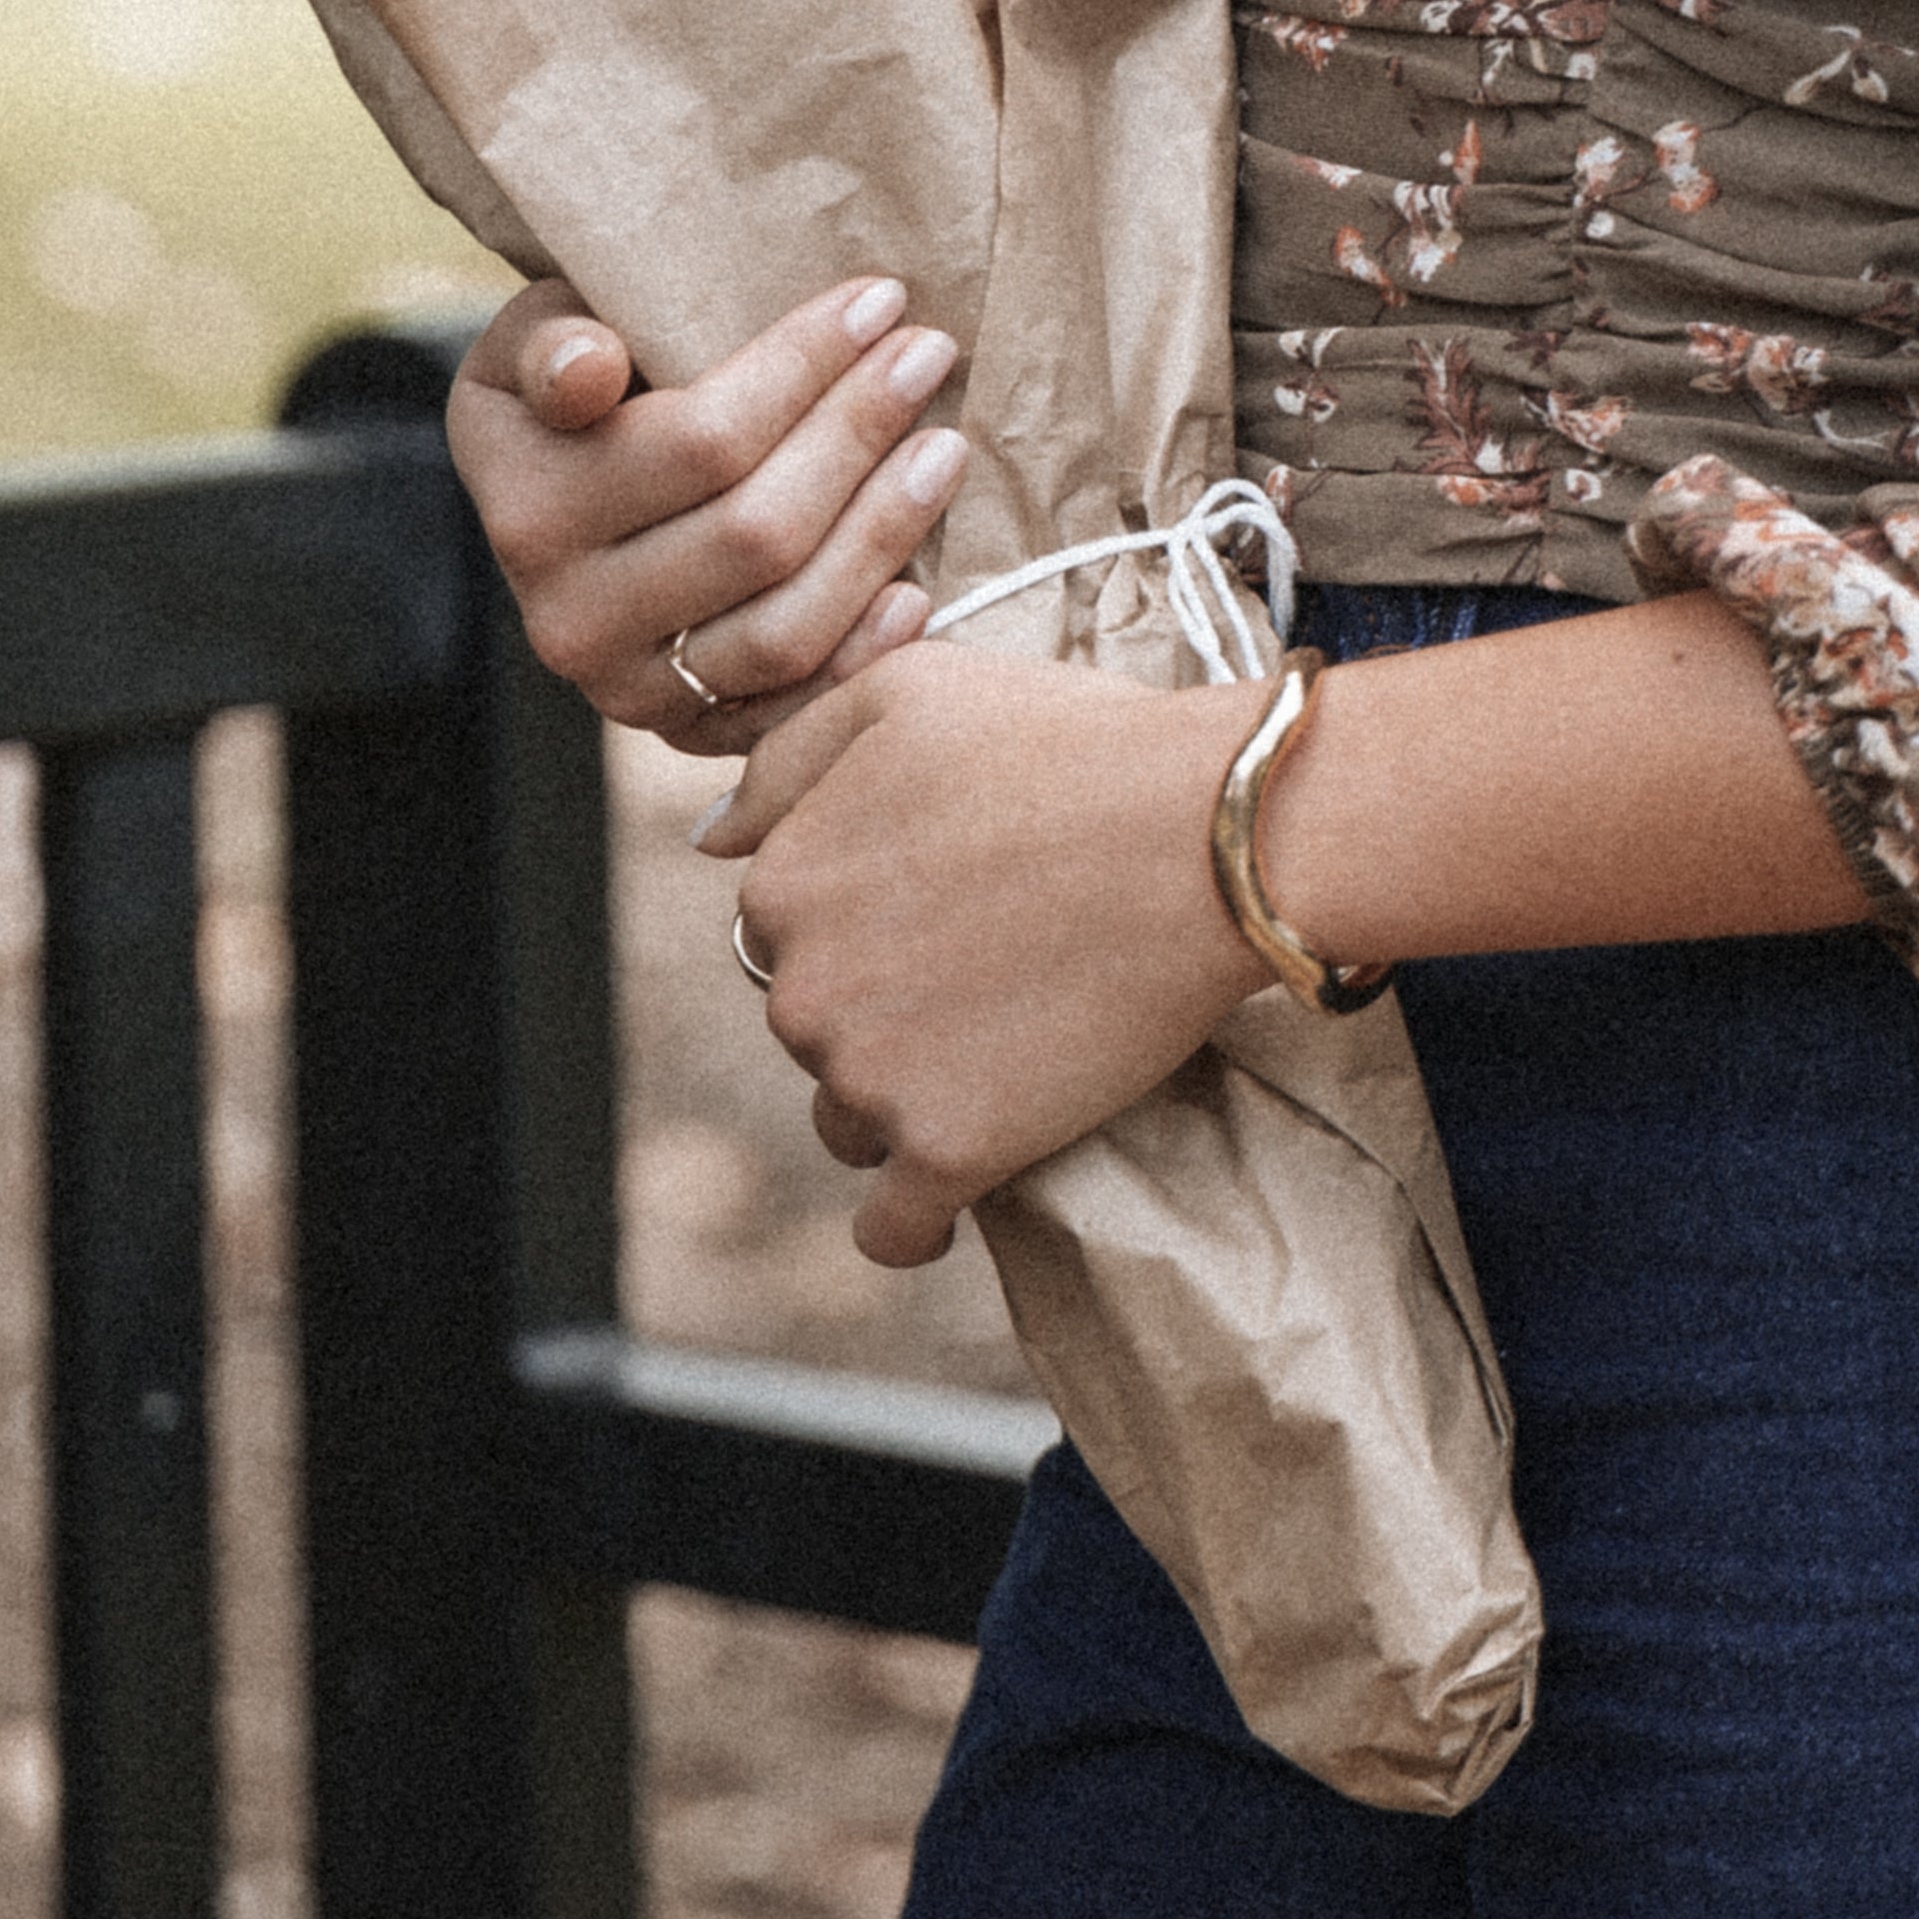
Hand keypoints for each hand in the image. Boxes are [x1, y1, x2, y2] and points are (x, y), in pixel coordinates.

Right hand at [446, 272, 972, 752]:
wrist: (562, 512)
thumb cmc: (578, 395)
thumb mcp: (534, 343)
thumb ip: (554, 343)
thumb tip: (591, 369)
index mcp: (527, 507)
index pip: (700, 440)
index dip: (802, 366)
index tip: (880, 300)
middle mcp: (568, 616)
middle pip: (758, 533)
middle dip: (860, 434)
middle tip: (929, 356)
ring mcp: (630, 690)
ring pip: (786, 627)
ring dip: (883, 533)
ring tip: (944, 450)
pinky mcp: (690, 734)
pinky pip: (796, 713)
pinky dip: (865, 656)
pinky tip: (920, 589)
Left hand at [698, 643, 1267, 1265]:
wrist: (1208, 839)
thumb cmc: (1075, 745)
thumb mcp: (909, 691)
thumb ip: (790, 758)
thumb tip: (710, 838)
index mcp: (781, 883)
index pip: (786, 932)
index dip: (864, 921)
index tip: (938, 913)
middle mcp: (800, 989)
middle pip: (815, 1028)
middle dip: (881, 1010)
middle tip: (988, 975)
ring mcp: (870, 1077)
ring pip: (851, 1120)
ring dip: (902, 1103)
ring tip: (997, 1062)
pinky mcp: (948, 1151)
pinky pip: (894, 1226)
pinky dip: (911, 1225)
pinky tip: (942, 1208)